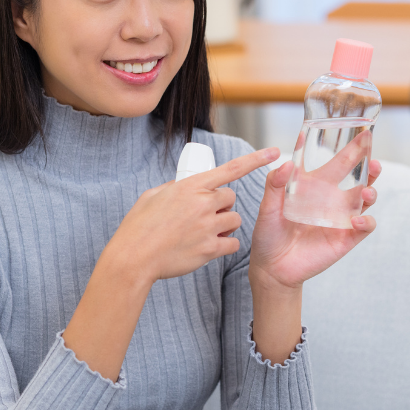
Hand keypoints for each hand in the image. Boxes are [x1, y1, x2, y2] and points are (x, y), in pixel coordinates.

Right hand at [104, 147, 280, 284]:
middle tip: (202, 215)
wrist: (134, 257)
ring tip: (202, 232)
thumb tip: (184, 187)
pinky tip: (208, 247)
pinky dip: (224, 245)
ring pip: (234, 220)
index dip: (256, 160)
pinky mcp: (210, 249)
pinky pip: (232, 244)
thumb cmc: (139, 227)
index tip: (275, 152)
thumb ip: (174, 188)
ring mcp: (209, 227)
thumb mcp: (153, 196)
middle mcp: (203, 204)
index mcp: (190, 186)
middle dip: (221, 205)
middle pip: (231, 198)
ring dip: (224, 225)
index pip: (231, 169)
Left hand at [249, 157, 382, 291]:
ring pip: (365, 200)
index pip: (338, 164)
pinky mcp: (346, 238)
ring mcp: (341, 219)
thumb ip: (274, 185)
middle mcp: (332, 200)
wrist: (271, 268)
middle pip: (358, 178)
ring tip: (366, 191)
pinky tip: (357, 220)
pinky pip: (364, 227)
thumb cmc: (269, 235)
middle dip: (368, 164)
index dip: (351, 149)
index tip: (362, 133)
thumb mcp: (267, 207)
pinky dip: (366, 222)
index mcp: (316, 188)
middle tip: (371, 156)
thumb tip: (286, 163)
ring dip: (370, 192)